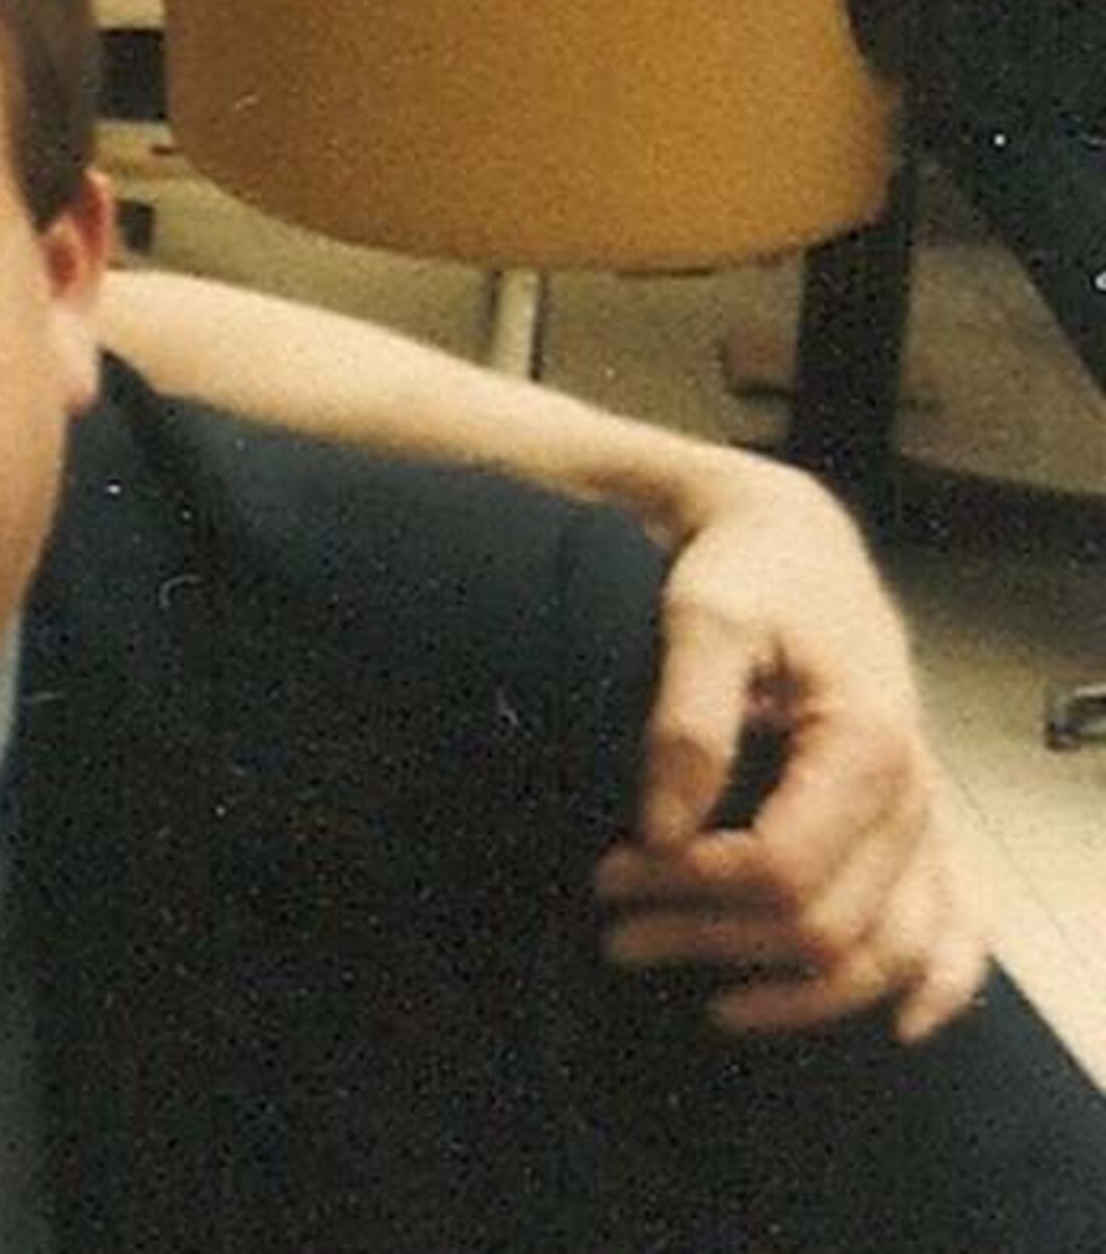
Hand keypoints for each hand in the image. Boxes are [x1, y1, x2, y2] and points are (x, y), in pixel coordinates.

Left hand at [589, 456, 986, 1040]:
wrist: (793, 540)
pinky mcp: (920, 822)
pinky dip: (940, 983)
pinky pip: (957, 922)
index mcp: (865, 744)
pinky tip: (900, 1027)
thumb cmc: (745, 572)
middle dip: (714, 939)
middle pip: (826, 921)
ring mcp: (925, 814)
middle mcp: (912, 792)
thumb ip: (684, 722)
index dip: (692, 888)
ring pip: (889, 947)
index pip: (781, 867)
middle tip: (613, 929)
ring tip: (704, 1004)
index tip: (611, 874)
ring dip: (798, 990)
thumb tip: (660, 831)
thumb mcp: (701, 618)